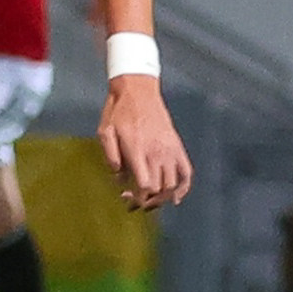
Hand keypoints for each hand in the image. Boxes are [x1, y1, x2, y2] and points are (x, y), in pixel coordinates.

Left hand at [98, 77, 192, 210]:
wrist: (138, 90)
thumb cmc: (118, 112)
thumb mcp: (105, 132)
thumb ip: (110, 157)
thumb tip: (118, 179)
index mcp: (138, 149)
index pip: (146, 185)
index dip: (138, 197)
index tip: (127, 197)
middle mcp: (157, 152)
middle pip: (160, 189)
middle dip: (146, 201)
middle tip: (133, 201)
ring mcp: (170, 149)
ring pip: (173, 184)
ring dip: (162, 197)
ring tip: (149, 199)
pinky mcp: (177, 146)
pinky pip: (187, 172)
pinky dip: (184, 188)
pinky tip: (175, 198)